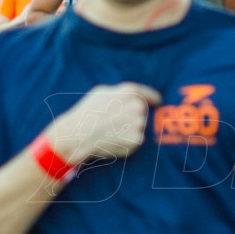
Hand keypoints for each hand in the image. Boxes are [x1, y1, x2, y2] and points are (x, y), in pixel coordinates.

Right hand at [46, 82, 160, 164]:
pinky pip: (136, 141)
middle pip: (144, 113)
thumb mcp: (101, 92)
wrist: (77, 134)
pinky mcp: (136, 140)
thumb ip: (121, 91)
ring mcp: (138, 124)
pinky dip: (127, 142)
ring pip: (140, 127)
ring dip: (130, 130)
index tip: (157, 104)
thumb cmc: (87, 112)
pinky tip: (113, 139)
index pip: (153, 96)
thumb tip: (136, 94)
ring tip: (112, 131)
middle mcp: (138, 106)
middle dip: (135, 117)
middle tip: (117, 122)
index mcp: (130, 91)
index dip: (154, 101)